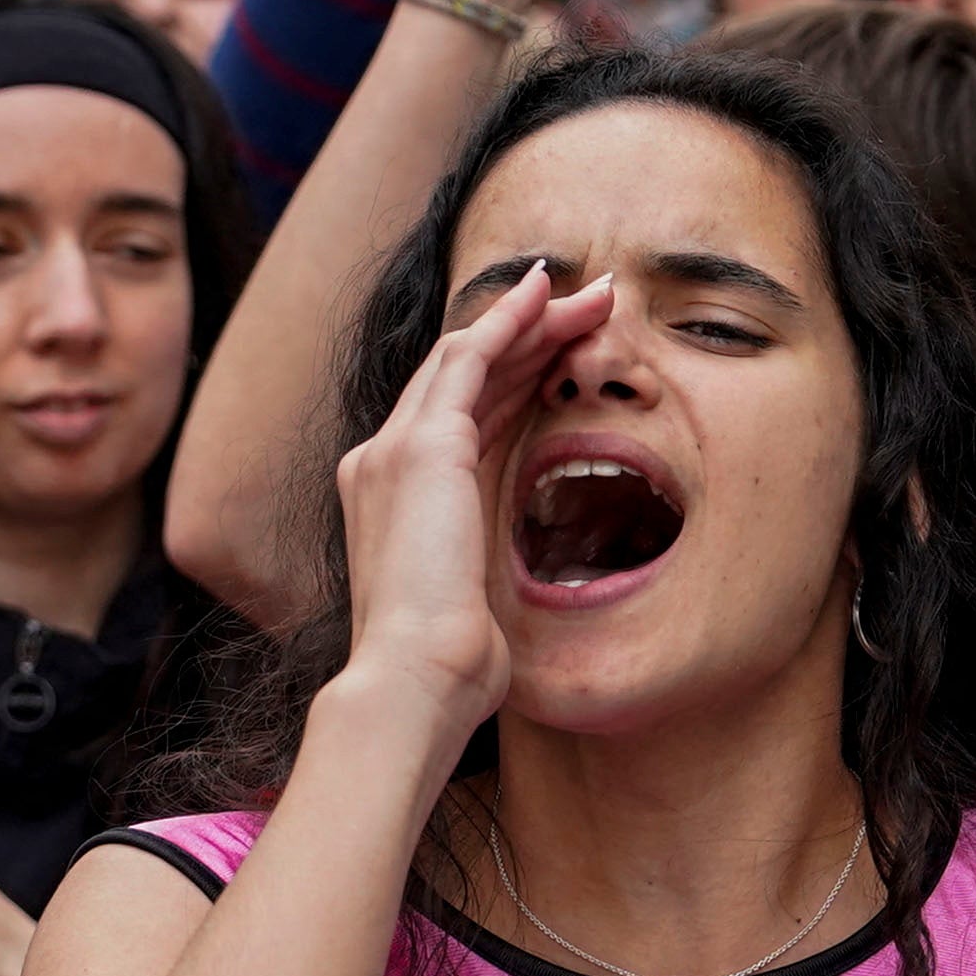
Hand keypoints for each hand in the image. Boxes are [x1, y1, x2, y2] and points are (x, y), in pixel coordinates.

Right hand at [332, 261, 612, 736]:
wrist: (415, 680)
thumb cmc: (445, 667)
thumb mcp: (469, 606)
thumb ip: (479, 575)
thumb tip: (501, 601)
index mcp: (393, 500)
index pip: (457, 415)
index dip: (512, 375)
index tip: (561, 352)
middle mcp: (380, 461)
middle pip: (461, 375)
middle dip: (529, 333)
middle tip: (592, 304)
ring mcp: (394, 449)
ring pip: (466, 354)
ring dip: (532, 318)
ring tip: (594, 294)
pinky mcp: (421, 447)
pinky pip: (467, 358)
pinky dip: (507, 321)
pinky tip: (548, 298)